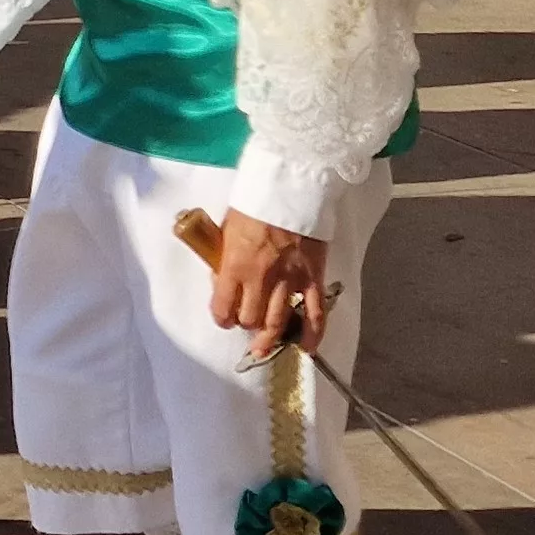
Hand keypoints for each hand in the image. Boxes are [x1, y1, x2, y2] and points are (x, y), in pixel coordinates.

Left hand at [209, 210, 330, 358]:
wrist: (290, 186)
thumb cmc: (254, 203)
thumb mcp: (225, 229)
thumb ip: (222, 258)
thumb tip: (219, 281)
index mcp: (235, 266)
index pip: (223, 308)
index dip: (221, 317)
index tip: (223, 317)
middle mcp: (261, 279)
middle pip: (250, 319)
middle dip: (245, 324)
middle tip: (245, 322)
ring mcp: (290, 280)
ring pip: (278, 321)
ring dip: (270, 339)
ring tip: (263, 348)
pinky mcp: (314, 277)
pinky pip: (315, 312)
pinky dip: (312, 333)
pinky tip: (306, 347)